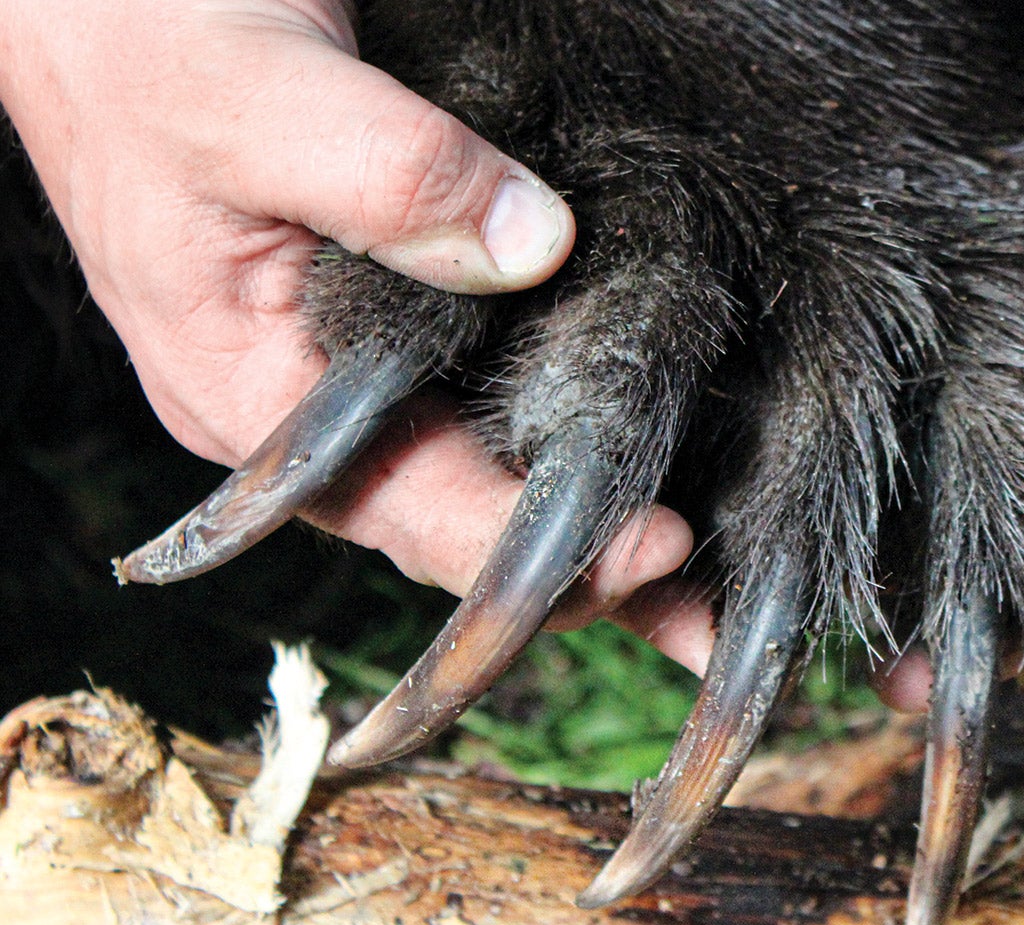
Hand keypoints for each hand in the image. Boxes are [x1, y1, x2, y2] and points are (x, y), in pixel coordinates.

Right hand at [0, 0, 709, 665]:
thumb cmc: (141, 30)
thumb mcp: (258, 93)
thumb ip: (390, 176)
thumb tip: (536, 246)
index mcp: (245, 391)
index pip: (410, 509)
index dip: (536, 547)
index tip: (659, 552)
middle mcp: (292, 414)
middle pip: (453, 523)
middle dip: (580, 573)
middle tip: (709, 595)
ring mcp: (331, 378)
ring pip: (469, 478)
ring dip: (578, 523)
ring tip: (697, 568)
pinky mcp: (373, 326)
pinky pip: (470, 407)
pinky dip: (549, 442)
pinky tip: (632, 457)